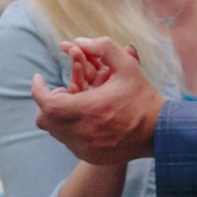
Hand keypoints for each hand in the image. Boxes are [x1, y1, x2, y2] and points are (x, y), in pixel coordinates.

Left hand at [31, 38, 161, 166]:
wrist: (159, 132)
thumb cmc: (142, 97)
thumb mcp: (127, 66)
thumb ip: (103, 48)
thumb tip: (78, 40)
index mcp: (87, 109)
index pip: (45, 102)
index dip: (37, 89)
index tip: (38, 78)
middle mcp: (81, 132)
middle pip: (44, 119)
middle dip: (47, 102)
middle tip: (60, 91)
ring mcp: (84, 148)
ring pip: (54, 132)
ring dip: (58, 116)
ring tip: (74, 103)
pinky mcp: (89, 156)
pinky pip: (67, 142)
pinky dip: (69, 129)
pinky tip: (85, 119)